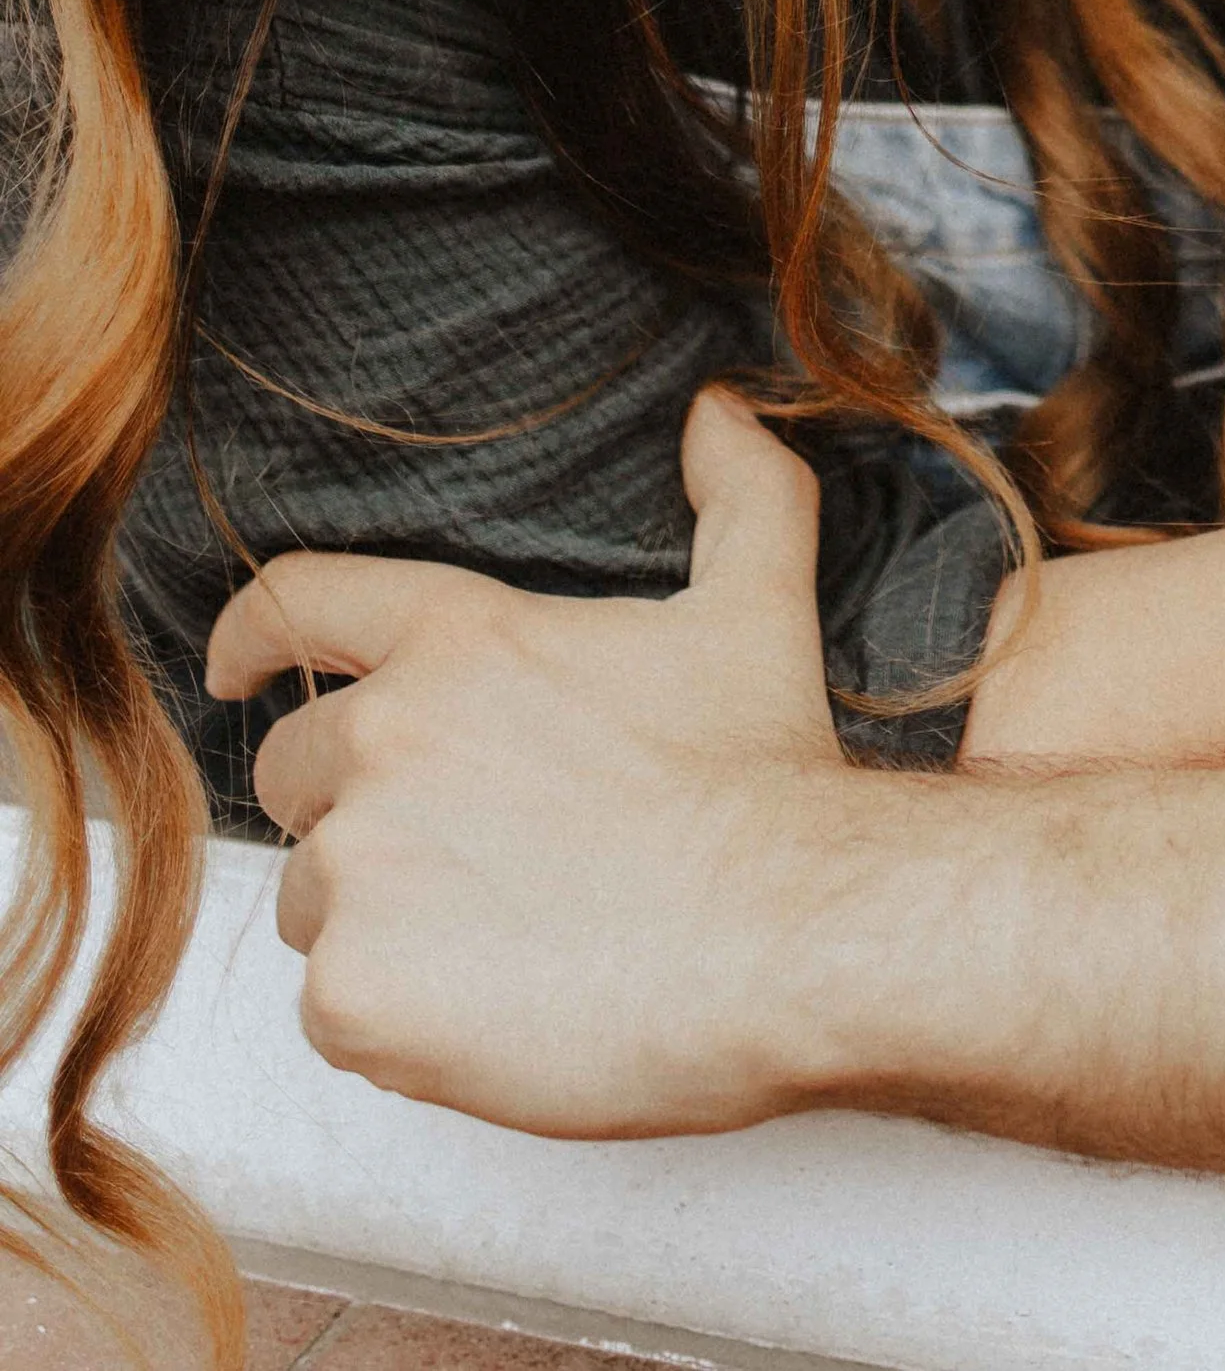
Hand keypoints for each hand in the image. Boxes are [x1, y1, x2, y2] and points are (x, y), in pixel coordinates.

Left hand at [204, 387, 858, 1133]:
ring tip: (503, 941)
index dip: (252, 635)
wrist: (785, 942)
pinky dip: (397, 1020)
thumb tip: (720, 410)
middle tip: (469, 856)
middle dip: (355, 809)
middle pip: (294, 771)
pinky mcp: (355, 992)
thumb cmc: (764, 784)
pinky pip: (333, 1009)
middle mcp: (386, 737)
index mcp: (460, 640)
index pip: (299, 604)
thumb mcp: (756, 610)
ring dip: (381, 920)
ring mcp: (360, 868)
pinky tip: (494, 1011)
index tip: (233, 669)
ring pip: (313, 899)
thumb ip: (738, 494)